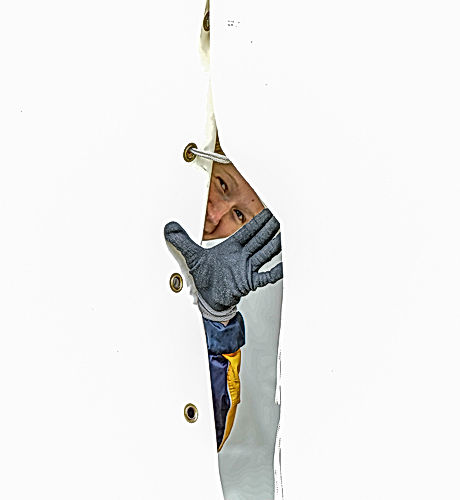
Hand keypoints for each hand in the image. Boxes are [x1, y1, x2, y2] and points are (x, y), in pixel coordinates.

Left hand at [164, 208, 282, 312]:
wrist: (209, 300)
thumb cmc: (205, 279)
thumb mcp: (192, 256)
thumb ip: (181, 241)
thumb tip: (168, 228)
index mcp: (231, 248)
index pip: (247, 232)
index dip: (257, 222)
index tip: (267, 212)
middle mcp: (242, 257)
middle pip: (259, 240)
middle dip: (268, 229)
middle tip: (279, 218)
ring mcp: (247, 269)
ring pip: (264, 254)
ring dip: (273, 245)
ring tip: (283, 236)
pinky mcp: (249, 282)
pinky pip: (265, 276)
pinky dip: (274, 272)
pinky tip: (282, 266)